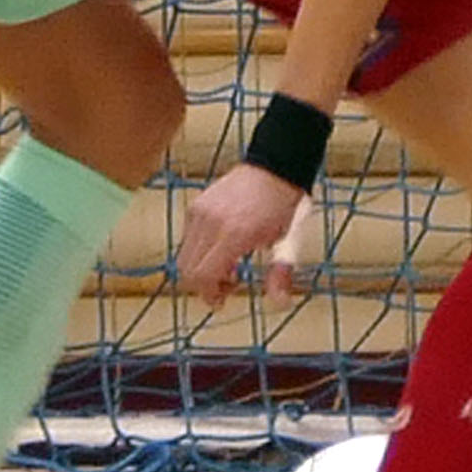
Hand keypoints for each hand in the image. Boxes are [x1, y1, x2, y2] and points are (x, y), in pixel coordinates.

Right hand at [172, 162, 307, 300]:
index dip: (208, 295)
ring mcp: (200, 212)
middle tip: (228, 283)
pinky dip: (199, 251)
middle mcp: (211, 223)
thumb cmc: (282, 205)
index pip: (201, 276)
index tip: (223, 299)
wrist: (274, 168)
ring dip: (201, 268)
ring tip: (227, 264)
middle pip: (187, 270)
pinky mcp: (196, 205)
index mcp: (234, 235)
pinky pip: (187, 239)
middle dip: (204, 285)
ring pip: (184, 256)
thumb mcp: (287, 242)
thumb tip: (280, 303)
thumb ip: (280, 274)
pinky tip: (221, 247)